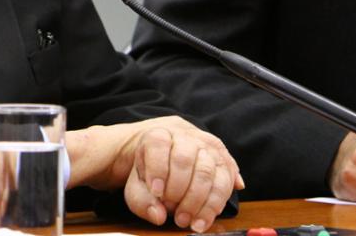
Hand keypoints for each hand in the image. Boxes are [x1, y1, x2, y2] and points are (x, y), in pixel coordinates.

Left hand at [65, 116, 242, 232]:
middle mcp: (181, 132)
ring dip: (207, 198)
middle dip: (185, 193)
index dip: (159, 173)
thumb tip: (157, 215)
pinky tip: (221, 202)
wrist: (146, 150)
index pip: (158, 147)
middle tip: (179, 219)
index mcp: (154, 133)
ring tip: (195, 222)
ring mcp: (201, 140)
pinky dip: (226, 186)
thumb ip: (138, 198)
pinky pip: (227, 167)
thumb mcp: (127, 182)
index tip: (158, 196)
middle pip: (188, 158)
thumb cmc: (135, 168)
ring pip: (212, 165)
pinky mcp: (217, 152)